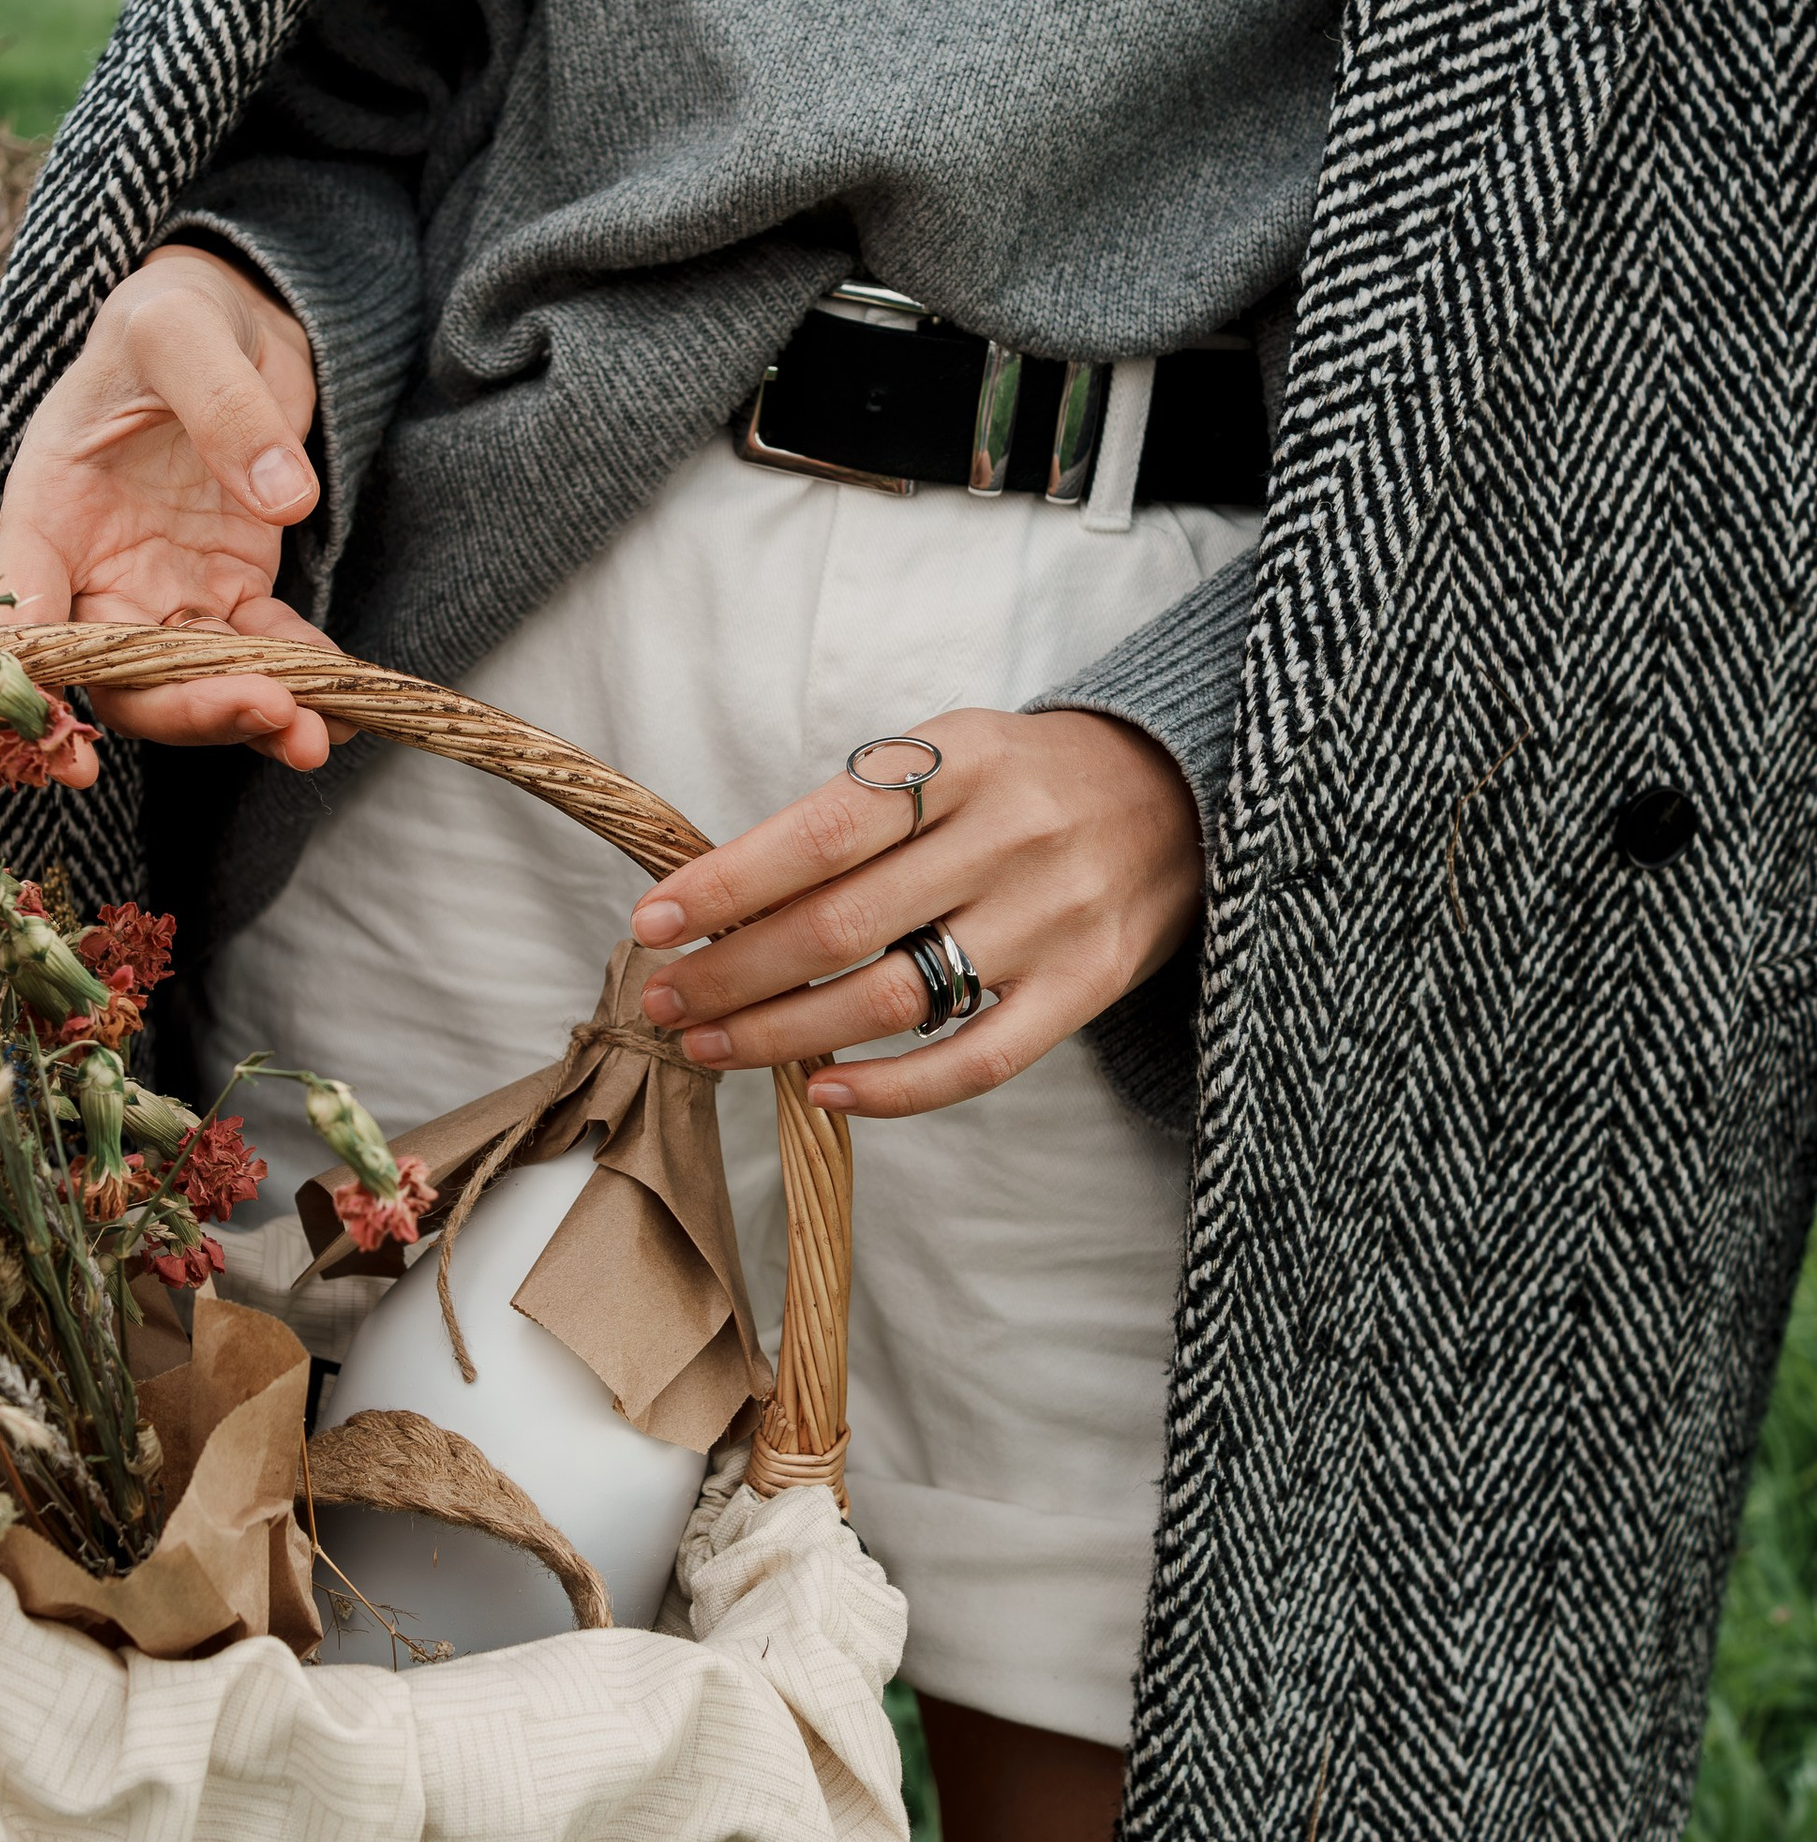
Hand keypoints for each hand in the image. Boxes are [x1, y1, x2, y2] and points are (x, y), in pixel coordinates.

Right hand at [0, 245, 341, 766]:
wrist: (228, 314)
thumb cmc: (172, 314)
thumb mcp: (180, 329)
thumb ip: (221, 404)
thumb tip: (281, 498)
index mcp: (47, 512)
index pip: (27, 615)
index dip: (38, 694)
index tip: (74, 755)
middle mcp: (95, 570)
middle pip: (118, 677)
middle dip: (186, 711)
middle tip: (264, 711)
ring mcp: (165, 589)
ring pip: (192, 682)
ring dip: (250, 715)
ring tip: (316, 735)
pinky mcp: (232, 587)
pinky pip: (263, 650)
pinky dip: (302, 679)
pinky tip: (346, 701)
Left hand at [629, 709, 1201, 1115]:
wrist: (1188, 796)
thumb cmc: (1031, 779)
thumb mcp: (954, 753)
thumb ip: (860, 812)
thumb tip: (724, 893)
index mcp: (966, 760)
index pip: (824, 831)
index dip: (730, 882)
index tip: (653, 920)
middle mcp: (1011, 837)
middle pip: (841, 925)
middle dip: (733, 970)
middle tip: (665, 997)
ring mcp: (1053, 919)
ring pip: (894, 998)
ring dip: (783, 1033)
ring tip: (713, 1044)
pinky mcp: (1087, 987)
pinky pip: (977, 1060)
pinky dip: (892, 1087)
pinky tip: (823, 1088)